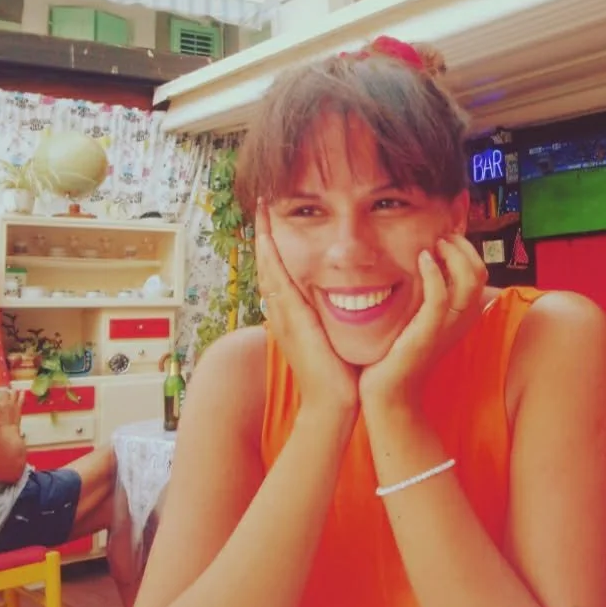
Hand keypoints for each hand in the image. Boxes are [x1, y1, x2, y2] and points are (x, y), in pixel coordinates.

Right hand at [0, 388, 23, 427]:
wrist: (8, 433)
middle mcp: (5, 403)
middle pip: (4, 393)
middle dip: (1, 392)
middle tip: (0, 393)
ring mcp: (13, 405)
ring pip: (13, 393)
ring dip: (11, 391)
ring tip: (9, 390)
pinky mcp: (19, 408)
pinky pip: (21, 399)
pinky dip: (21, 394)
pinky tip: (22, 391)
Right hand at [254, 199, 358, 412]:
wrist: (334, 404)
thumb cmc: (338, 373)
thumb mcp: (331, 336)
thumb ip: (331, 317)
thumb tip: (343, 298)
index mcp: (292, 315)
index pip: (280, 271)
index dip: (274, 245)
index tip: (275, 218)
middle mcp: (282, 312)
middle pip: (267, 264)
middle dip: (264, 232)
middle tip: (263, 202)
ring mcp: (283, 316)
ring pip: (268, 268)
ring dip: (263, 238)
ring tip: (262, 209)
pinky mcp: (292, 321)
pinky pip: (277, 283)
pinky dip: (271, 259)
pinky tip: (269, 238)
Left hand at [359, 234, 487, 413]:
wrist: (389, 393)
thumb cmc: (397, 352)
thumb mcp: (416, 317)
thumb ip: (423, 293)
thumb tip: (416, 260)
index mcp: (463, 313)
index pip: (479, 270)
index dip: (466, 247)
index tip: (444, 233)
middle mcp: (462, 318)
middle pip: (480, 270)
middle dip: (462, 245)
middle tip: (440, 234)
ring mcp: (449, 326)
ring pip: (469, 279)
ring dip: (453, 253)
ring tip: (435, 242)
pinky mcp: (429, 333)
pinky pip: (441, 296)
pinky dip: (435, 272)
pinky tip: (422, 258)